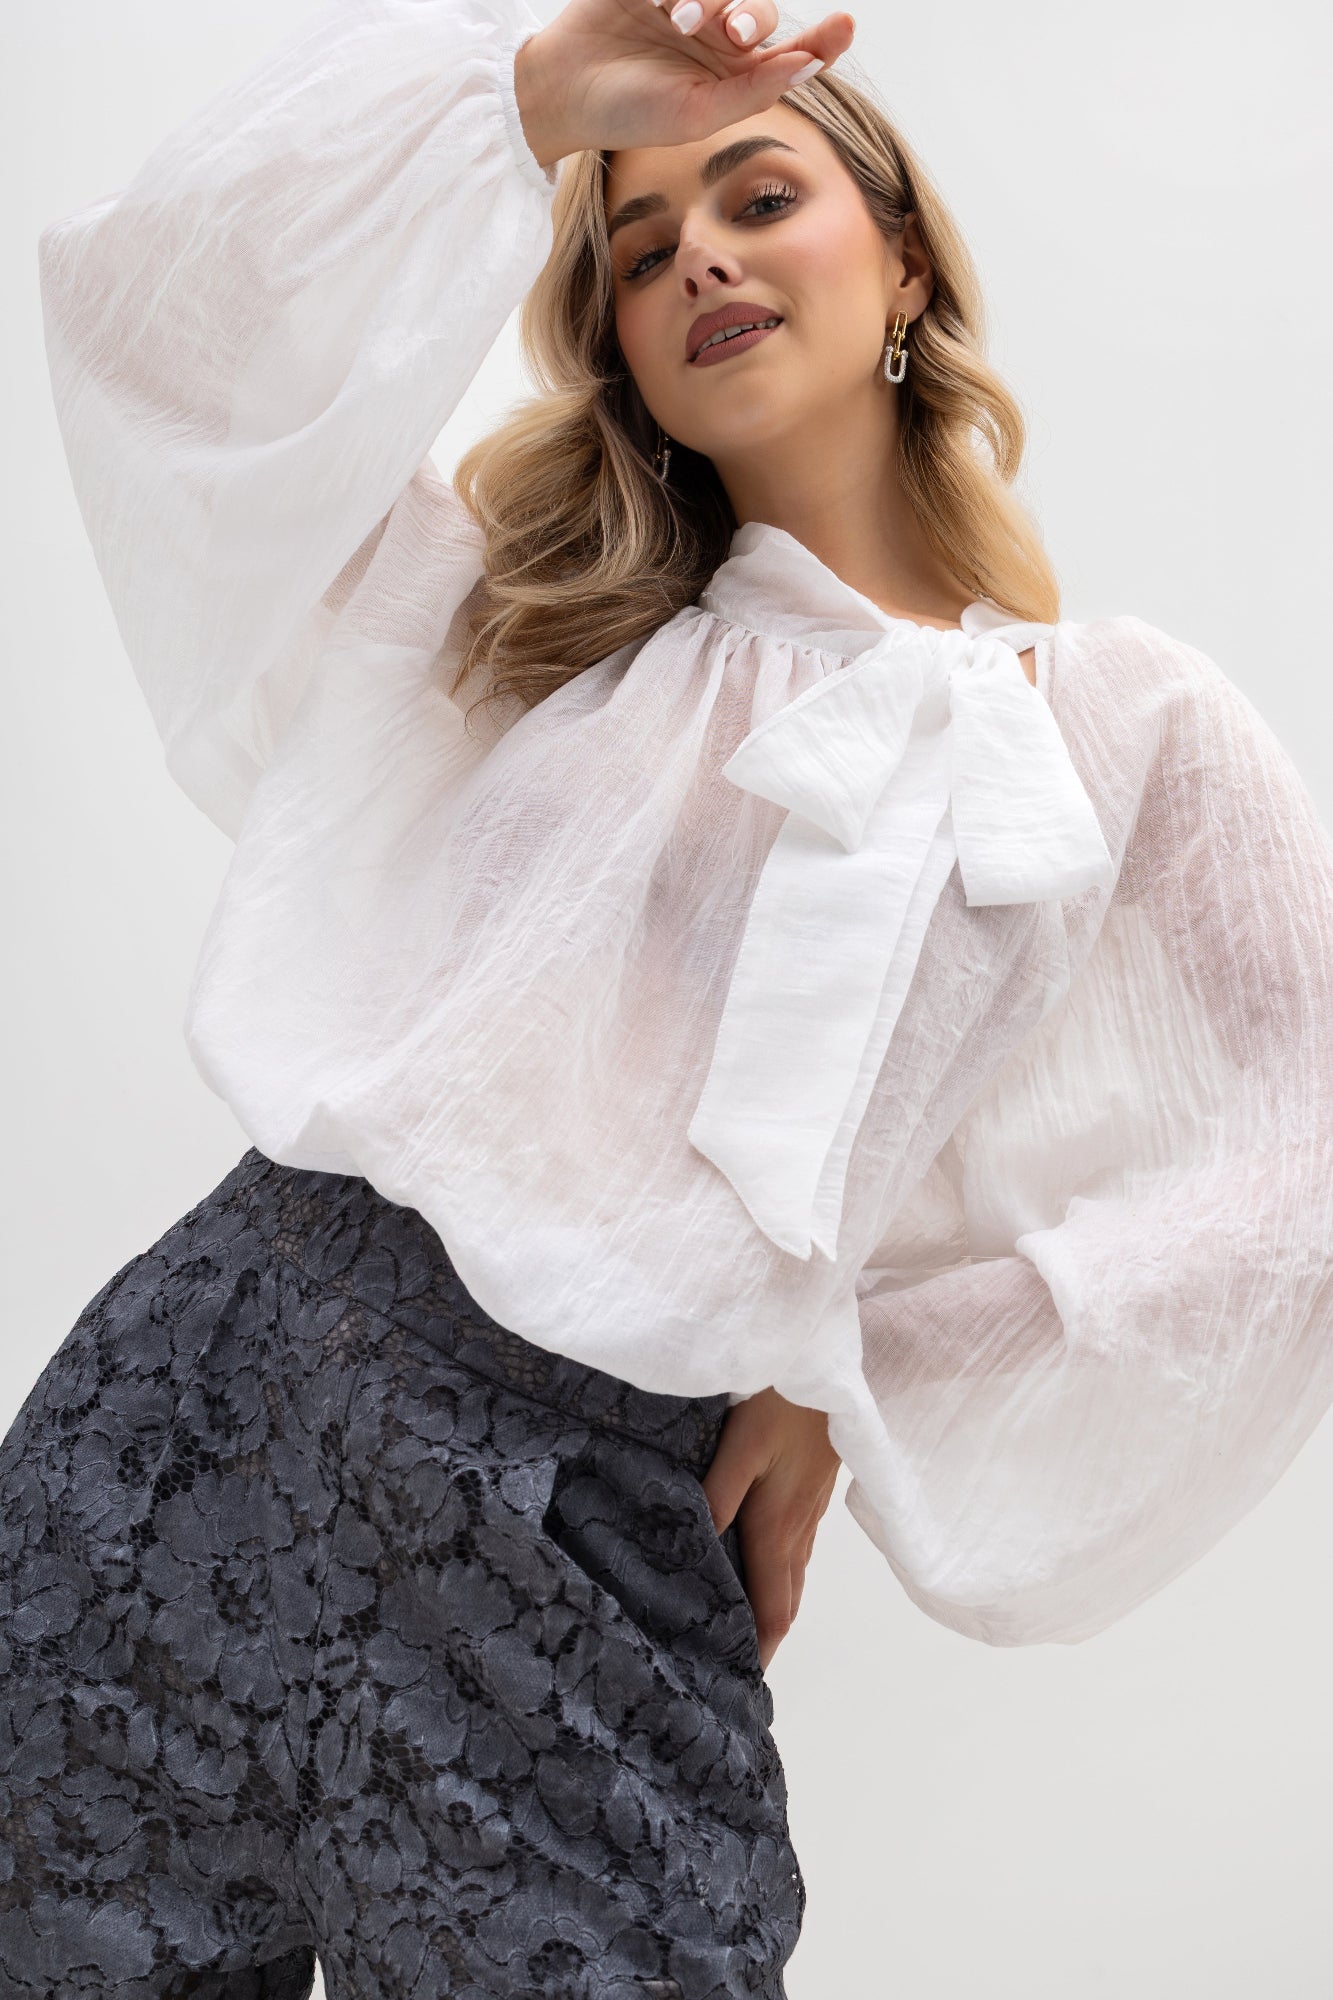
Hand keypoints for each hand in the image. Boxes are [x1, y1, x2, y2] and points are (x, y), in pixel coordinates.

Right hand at [513, 0, 856, 168]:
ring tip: (676, 17)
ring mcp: (690, 3)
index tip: (846, 25)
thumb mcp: (696, 113)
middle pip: (762, 12)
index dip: (823, 40)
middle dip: (754, 17)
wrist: (564, 87)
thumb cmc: (629, 113)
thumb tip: (810, 66)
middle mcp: (719, 37)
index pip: (793, 55)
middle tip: (733, 31)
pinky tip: (655, 1)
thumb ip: (754, 90)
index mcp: (734, 77)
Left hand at [701, 1386, 841, 1671]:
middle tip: (743, 1669)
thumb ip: (717, 1496)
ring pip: (795, 1576)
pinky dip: (783, 1576)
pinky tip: (767, 1569)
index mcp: (778, 1527)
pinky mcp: (814, 1491)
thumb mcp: (741, 1445)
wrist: (828, 1366)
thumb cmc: (781, 1403)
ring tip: (753, 1632)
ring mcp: (811, 1511)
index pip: (774, 1607)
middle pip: (787, 1599)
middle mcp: (799, 1529)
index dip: (762, 1648)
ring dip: (776, 1607)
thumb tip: (696, 1551)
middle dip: (768, 1637)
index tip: (746, 1684)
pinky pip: (799, 1551)